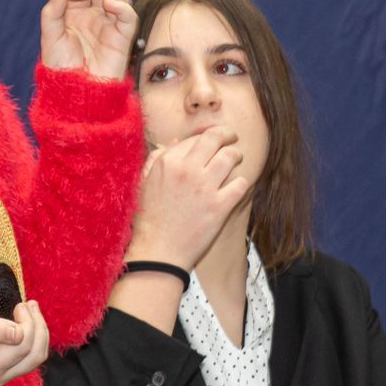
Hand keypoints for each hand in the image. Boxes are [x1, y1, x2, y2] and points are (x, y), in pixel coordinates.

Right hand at [0, 299, 48, 385]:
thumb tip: (20, 333)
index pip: (22, 346)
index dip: (28, 323)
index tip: (19, 304)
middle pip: (34, 354)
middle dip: (38, 326)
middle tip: (29, 304)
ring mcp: (2, 377)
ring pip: (36, 356)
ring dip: (39, 331)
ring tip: (31, 308)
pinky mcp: (6, 371)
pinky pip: (30, 356)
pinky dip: (34, 337)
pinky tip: (28, 320)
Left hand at [40, 0, 136, 80]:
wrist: (75, 92)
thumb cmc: (60, 67)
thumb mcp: (51, 36)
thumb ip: (53, 12)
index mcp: (76, 13)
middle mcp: (95, 16)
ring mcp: (109, 25)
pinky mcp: (123, 37)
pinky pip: (128, 16)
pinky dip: (121, 6)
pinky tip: (108, 2)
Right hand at [126, 127, 249, 270]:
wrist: (158, 252)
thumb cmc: (149, 219)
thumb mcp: (144, 183)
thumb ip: (157, 159)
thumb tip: (174, 141)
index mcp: (167, 162)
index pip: (195, 137)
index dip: (206, 137)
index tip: (212, 141)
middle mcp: (186, 170)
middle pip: (216, 137)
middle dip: (228, 134)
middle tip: (232, 138)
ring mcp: (204, 187)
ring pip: (231, 156)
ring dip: (237, 156)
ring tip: (237, 159)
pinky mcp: (219, 206)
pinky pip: (241, 183)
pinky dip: (241, 183)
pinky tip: (235, 188)